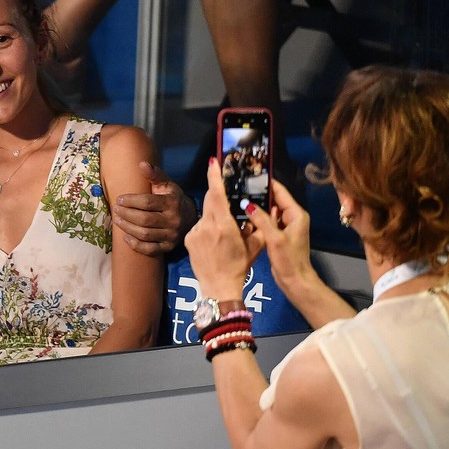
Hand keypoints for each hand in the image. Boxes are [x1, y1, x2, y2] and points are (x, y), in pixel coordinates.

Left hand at [113, 161, 194, 254]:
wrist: (190, 217)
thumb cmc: (173, 198)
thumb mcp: (166, 185)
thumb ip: (154, 175)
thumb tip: (141, 164)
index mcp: (172, 203)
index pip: (147, 202)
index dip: (130, 201)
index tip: (119, 199)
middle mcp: (173, 220)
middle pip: (144, 220)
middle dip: (126, 214)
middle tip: (115, 209)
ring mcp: (172, 235)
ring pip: (145, 234)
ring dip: (127, 228)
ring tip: (117, 220)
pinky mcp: (169, 247)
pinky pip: (150, 249)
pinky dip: (136, 245)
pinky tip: (126, 237)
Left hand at [184, 158, 265, 298]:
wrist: (218, 287)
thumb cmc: (238, 267)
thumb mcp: (254, 245)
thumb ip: (257, 225)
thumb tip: (261, 207)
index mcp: (224, 226)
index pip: (217, 195)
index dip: (215, 176)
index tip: (213, 162)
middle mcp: (207, 226)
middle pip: (210, 200)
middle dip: (217, 194)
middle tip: (226, 193)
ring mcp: (195, 233)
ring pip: (204, 214)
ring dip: (214, 215)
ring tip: (224, 231)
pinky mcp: (187, 239)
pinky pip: (198, 226)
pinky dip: (206, 227)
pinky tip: (213, 240)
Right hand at [243, 179, 317, 296]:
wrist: (295, 280)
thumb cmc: (289, 260)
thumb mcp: (275, 238)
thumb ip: (262, 219)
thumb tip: (247, 203)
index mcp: (296, 215)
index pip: (281, 192)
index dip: (267, 183)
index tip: (251, 175)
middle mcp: (293, 217)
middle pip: (275, 200)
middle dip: (259, 193)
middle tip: (240, 186)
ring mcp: (286, 226)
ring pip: (270, 211)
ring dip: (257, 206)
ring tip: (239, 197)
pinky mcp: (279, 235)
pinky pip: (268, 221)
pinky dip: (258, 218)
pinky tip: (244, 215)